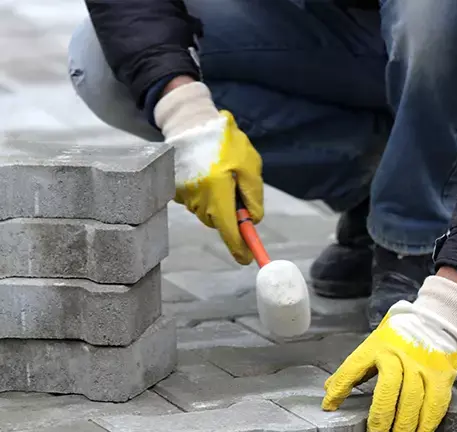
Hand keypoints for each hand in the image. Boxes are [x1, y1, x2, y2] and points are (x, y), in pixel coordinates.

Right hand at [155, 81, 262, 264]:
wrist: (189, 123)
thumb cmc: (223, 141)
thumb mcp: (249, 164)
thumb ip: (253, 195)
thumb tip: (254, 220)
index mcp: (218, 193)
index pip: (230, 230)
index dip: (239, 246)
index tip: (246, 259)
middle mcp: (199, 200)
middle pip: (220, 223)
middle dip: (231, 215)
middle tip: (237, 190)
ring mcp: (185, 197)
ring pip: (210, 214)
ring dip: (219, 203)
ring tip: (221, 175)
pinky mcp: (178, 193)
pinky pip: (199, 203)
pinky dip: (207, 195)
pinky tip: (208, 175)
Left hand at [322, 276, 456, 431]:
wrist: (435, 321)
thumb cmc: (397, 340)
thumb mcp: (372, 347)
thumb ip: (353, 370)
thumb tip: (328, 391)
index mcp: (376, 347)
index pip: (353, 367)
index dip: (340, 388)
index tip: (329, 407)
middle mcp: (399, 354)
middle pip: (389, 387)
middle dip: (381, 416)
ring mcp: (422, 364)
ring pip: (414, 398)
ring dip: (406, 427)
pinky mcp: (442, 374)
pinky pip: (436, 402)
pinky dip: (428, 424)